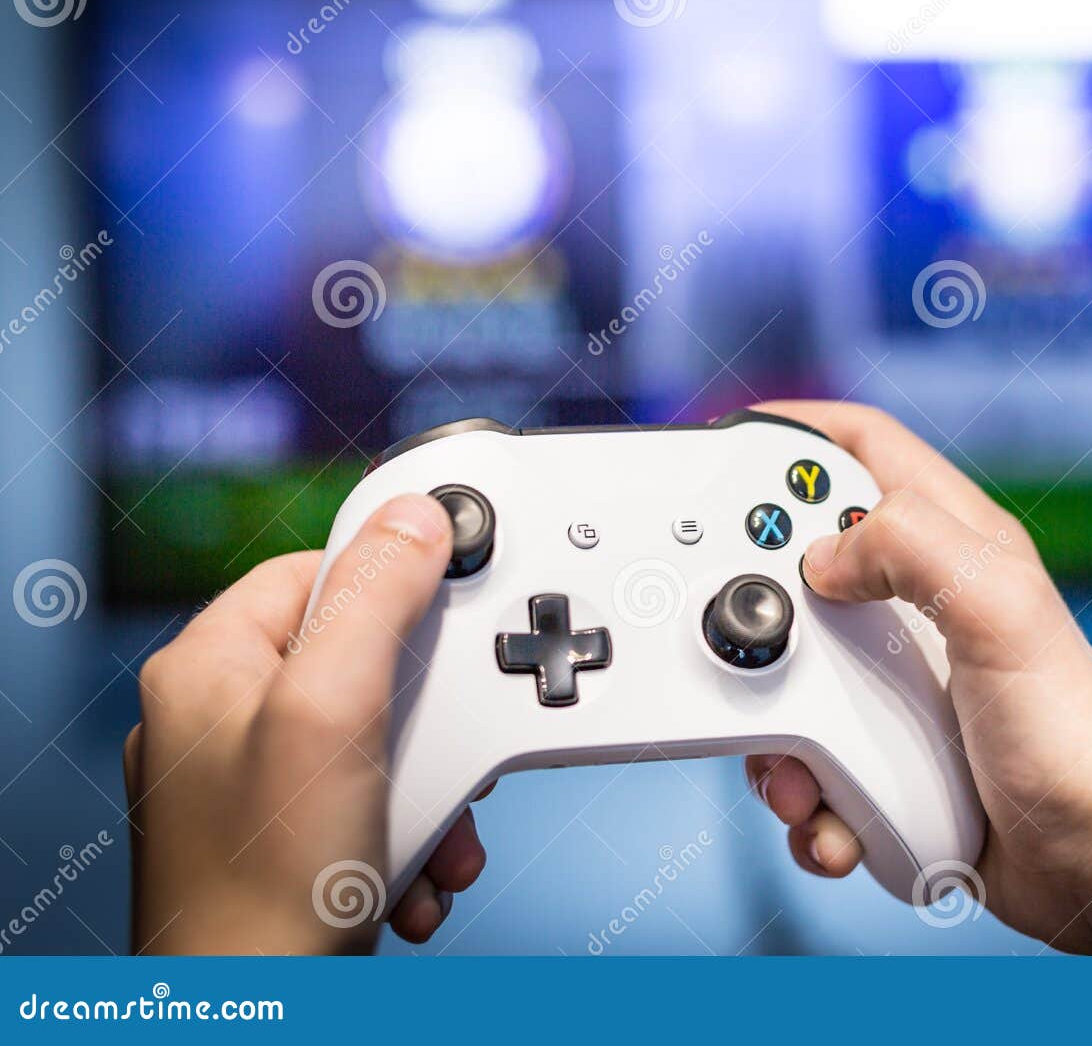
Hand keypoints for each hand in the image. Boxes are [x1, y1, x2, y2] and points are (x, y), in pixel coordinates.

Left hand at [124, 494, 489, 953]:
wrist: (254, 1022)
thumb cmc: (262, 891)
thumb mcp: (332, 714)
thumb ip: (374, 602)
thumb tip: (414, 516)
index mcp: (208, 667)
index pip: (321, 570)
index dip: (398, 584)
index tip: (462, 595)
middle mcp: (221, 719)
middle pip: (365, 660)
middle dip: (430, 716)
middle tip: (455, 743)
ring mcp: (252, 786)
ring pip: (381, 739)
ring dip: (431, 786)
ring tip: (436, 830)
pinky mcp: (287, 842)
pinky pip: (373, 800)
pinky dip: (412, 832)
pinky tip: (417, 870)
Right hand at [746, 402, 1091, 954]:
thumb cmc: (1078, 735)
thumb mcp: (1000, 607)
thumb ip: (910, 544)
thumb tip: (820, 558)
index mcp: (950, 543)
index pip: (861, 448)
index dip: (794, 432)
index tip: (726, 449)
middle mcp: (915, 604)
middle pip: (797, 563)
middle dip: (761, 610)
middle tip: (751, 640)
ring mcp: (894, 681)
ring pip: (787, 675)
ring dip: (776, 732)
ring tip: (806, 772)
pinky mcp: (881, 754)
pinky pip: (808, 762)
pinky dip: (808, 797)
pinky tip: (838, 819)